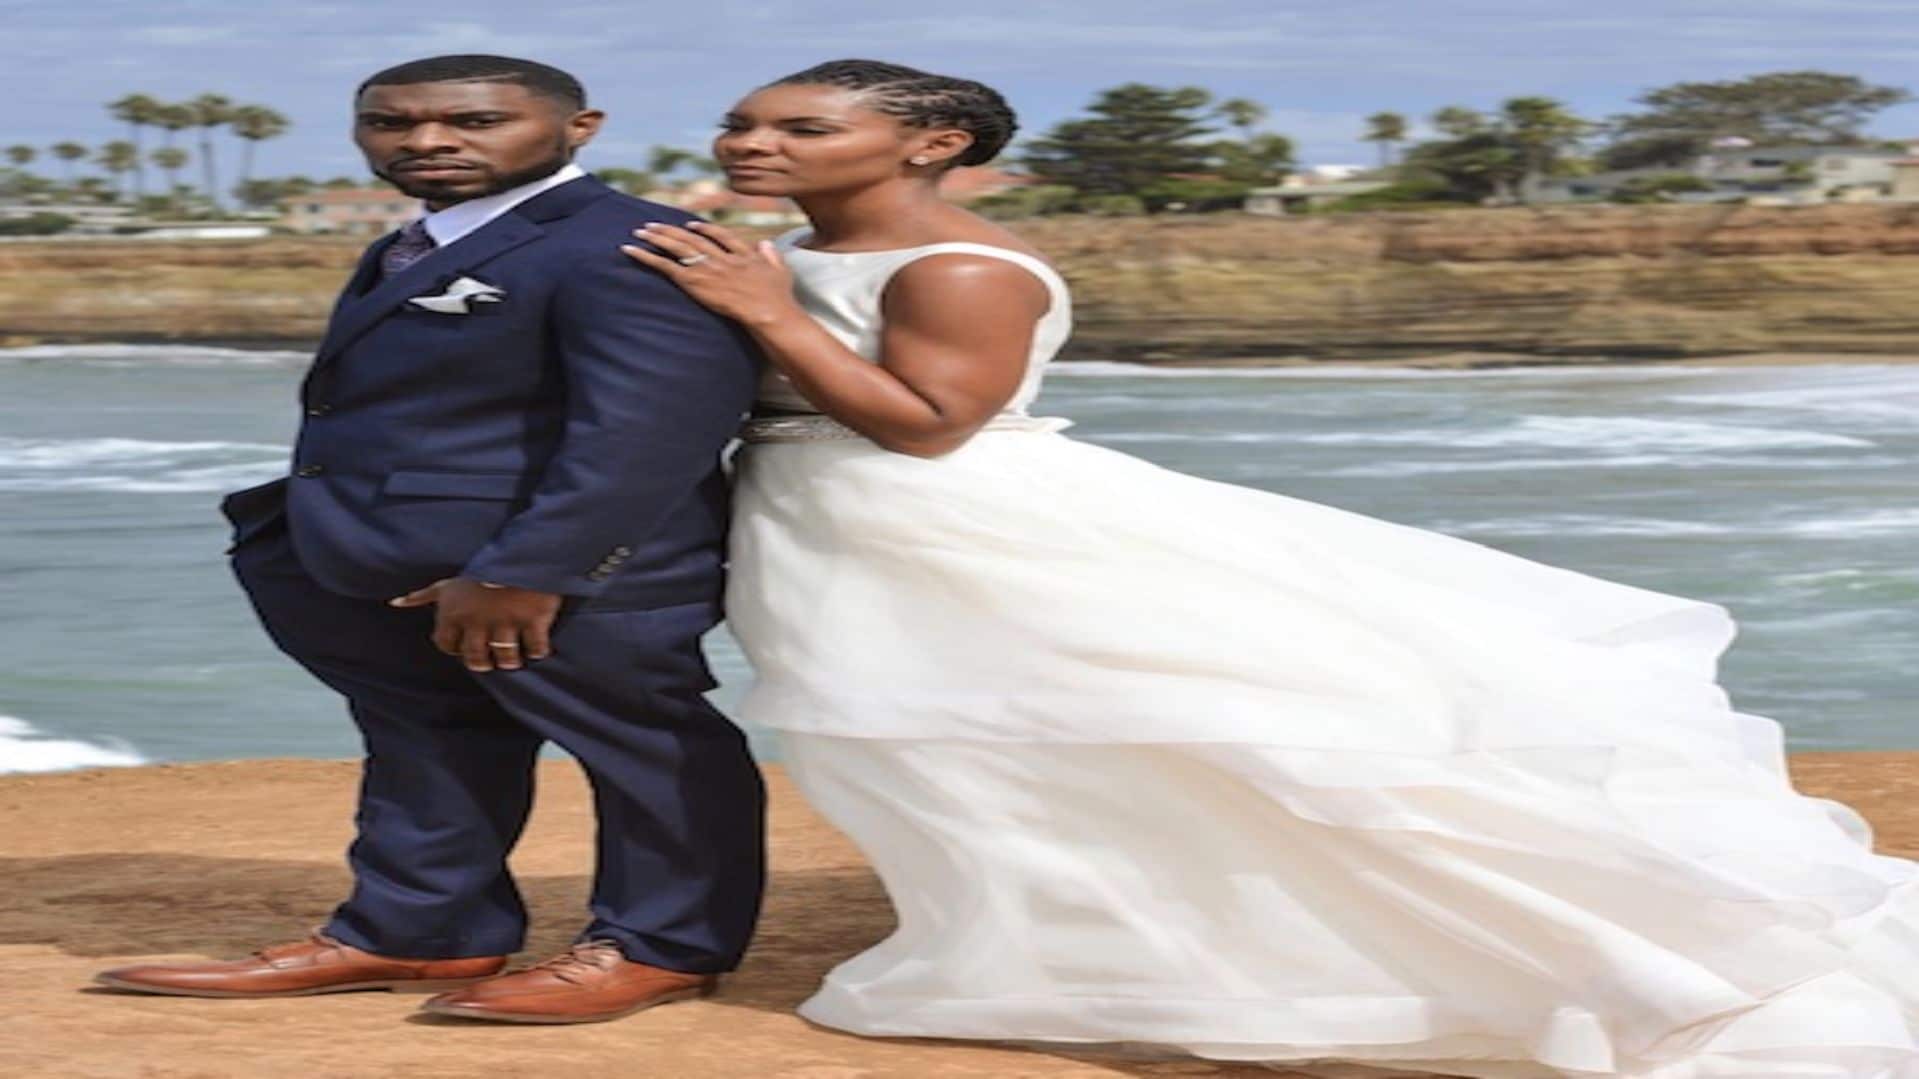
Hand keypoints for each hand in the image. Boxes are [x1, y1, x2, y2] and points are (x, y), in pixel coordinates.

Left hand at [388, 578, 561, 672]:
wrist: (522, 548)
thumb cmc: (481, 566)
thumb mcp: (447, 581)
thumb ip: (421, 596)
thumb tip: (393, 603)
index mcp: (454, 613)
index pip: (446, 646)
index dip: (456, 648)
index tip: (466, 644)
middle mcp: (477, 622)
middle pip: (476, 660)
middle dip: (482, 661)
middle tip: (490, 656)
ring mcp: (506, 623)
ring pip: (505, 659)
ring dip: (508, 661)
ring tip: (512, 656)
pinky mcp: (534, 621)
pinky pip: (536, 649)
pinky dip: (537, 651)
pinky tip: (535, 646)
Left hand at [620, 220, 796, 324]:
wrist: (768, 309)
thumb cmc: (778, 297)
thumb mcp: (781, 271)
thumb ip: (772, 255)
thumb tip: (766, 243)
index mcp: (742, 253)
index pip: (720, 236)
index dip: (705, 230)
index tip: (692, 225)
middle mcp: (721, 256)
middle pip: (692, 239)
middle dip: (672, 231)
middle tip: (654, 225)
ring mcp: (706, 267)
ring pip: (677, 247)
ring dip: (657, 237)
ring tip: (640, 231)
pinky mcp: (694, 281)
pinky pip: (666, 266)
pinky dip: (647, 257)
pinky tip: (631, 249)